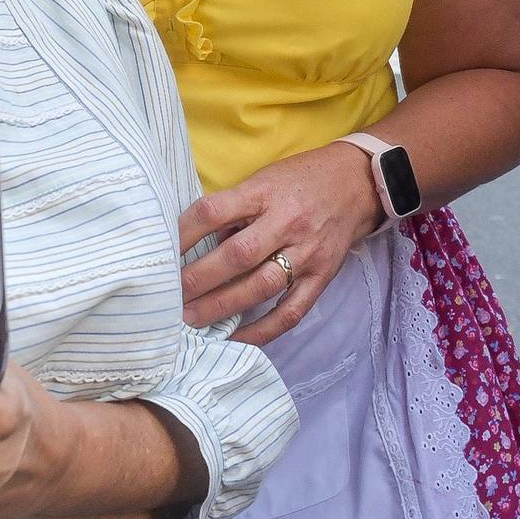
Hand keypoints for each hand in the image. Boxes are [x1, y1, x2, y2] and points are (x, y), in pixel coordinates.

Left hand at [177, 141, 381, 345]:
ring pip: (262, 286)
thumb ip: (235, 209)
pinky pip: (291, 311)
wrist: (358, 182)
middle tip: (169, 297)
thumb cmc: (301, 179)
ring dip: (223, 306)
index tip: (161, 253)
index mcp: (265, 193)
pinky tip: (235, 339)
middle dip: (199, 279)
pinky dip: (262, 331)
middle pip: (238, 255)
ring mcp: (307, 253)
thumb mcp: (264, 179)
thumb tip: (202, 243)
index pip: (215, 212)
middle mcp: (287, 223)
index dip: (184, 233)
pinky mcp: (322, 277)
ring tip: (192, 320)